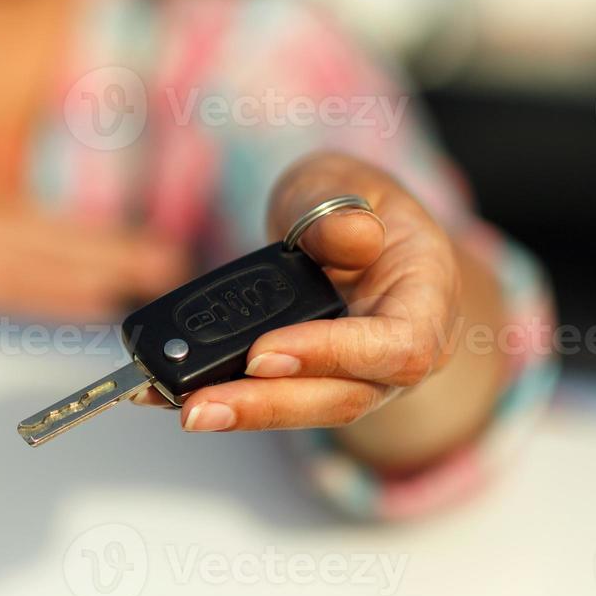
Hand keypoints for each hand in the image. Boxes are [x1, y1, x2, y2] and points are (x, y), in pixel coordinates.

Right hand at [0, 162, 189, 320]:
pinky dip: (55, 296)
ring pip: (50, 260)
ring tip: (156, 280)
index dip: (103, 239)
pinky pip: (11, 288)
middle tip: (177, 263)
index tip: (150, 249)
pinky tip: (92, 305)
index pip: (51, 226)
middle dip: (121, 251)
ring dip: (104, 270)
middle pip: (64, 238)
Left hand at [137, 152, 469, 433]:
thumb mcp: (348, 183)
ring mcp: (359, 374)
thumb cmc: (357, 204)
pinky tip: (167, 394)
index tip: (264, 352)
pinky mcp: (315, 381)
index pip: (396, 346)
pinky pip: (275, 393)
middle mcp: (401, 351)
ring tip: (180, 407)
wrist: (354, 227)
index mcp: (427, 297)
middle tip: (198, 406)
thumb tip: (348, 238)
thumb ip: (340, 208)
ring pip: (307, 407)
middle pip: (343, 396)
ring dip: (241, 413)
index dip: (332, 355)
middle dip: (266, 404)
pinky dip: (223, 394)